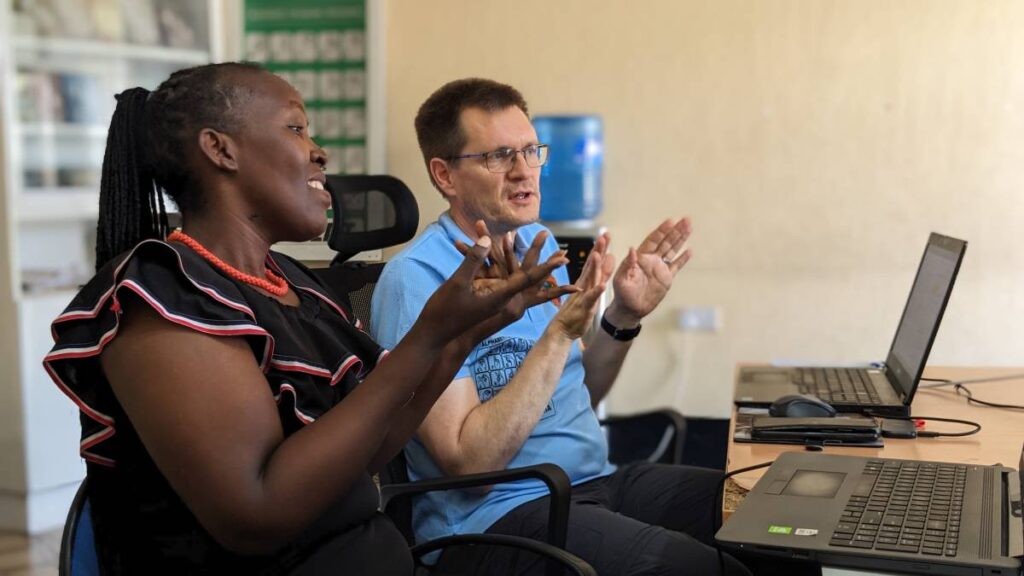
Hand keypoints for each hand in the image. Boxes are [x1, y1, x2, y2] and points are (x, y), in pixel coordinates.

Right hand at [419, 221, 571, 342]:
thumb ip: (473, 260)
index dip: (545, 268)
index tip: (562, 260)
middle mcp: (500, 297)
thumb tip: (487, 240)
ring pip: (503, 270)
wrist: (433, 335)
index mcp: (500, 296)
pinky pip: (488, 274)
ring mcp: (490, 297)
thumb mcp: (458, 284)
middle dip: (537, 257)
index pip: (527, 279)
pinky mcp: (480, 297)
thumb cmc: (444, 312)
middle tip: (555, 247)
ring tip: (514, 236)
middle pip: (523, 274)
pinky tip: (481, 246)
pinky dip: (486, 259)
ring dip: (507, 252)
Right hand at [551, 233, 614, 339]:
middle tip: (604, 236)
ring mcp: (582, 296)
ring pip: (590, 279)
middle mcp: (583, 286)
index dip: (599, 249)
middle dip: (598, 250)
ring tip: (600, 254)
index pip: (593, 263)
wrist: (562, 330)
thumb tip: (606, 264)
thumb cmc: (575, 314)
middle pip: (592, 265)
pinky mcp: (583, 308)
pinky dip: (596, 292)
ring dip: (595, 267)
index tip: (605, 236)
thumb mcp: (590, 294)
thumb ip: (598, 279)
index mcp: (584, 283)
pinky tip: (602, 285)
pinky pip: (590, 299)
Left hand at [606, 218, 691, 325]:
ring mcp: (660, 268)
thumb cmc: (622, 294)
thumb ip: (628, 265)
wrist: (630, 309)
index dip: (661, 231)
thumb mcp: (621, 279)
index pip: (653, 241)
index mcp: (640, 257)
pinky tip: (689, 250)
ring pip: (672, 250)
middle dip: (676, 231)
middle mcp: (651, 260)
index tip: (670, 221)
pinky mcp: (666, 278)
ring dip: (681, 239)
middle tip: (686, 219)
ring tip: (689, 227)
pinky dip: (683, 259)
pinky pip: (676, 266)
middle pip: (666, 242)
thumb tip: (632, 249)